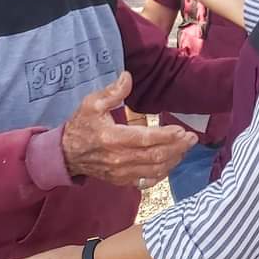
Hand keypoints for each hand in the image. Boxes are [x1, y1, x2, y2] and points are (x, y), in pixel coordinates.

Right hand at [62, 71, 197, 186]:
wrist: (67, 154)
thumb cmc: (81, 126)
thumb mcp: (91, 103)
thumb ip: (112, 91)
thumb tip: (128, 76)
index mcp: (112, 138)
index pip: (145, 139)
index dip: (166, 136)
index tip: (181, 130)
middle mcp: (119, 159)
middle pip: (155, 157)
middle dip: (177, 148)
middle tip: (192, 138)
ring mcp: (121, 173)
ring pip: (154, 170)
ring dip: (173, 160)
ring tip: (185, 148)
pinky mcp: (122, 181)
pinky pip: (146, 181)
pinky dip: (162, 173)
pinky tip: (171, 163)